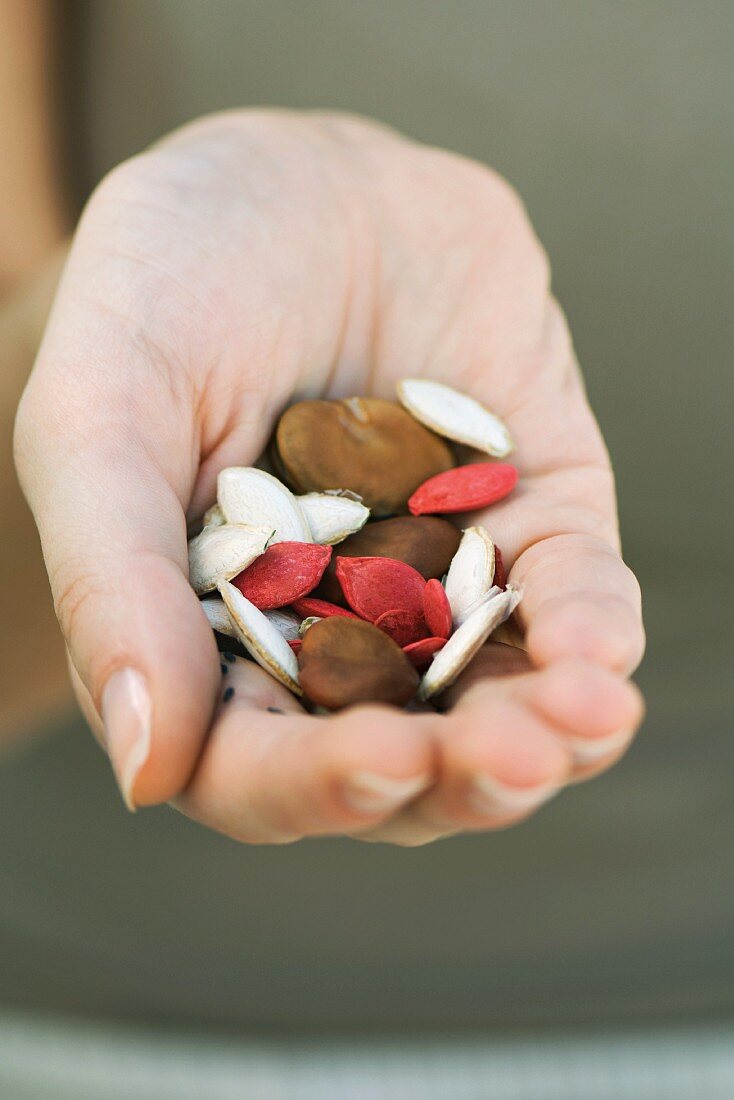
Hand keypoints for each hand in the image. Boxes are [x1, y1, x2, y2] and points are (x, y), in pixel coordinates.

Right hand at [14, 111, 644, 843]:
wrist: (292, 183)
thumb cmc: (166, 290)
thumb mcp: (105, 412)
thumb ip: (112, 580)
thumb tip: (144, 771)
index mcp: (212, 640)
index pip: (255, 766)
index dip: (314, 787)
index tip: (376, 766)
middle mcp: (332, 632)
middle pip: (398, 757)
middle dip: (456, 775)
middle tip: (507, 759)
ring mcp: (441, 579)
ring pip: (497, 699)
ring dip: (547, 733)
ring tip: (581, 722)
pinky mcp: (530, 512)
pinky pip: (570, 591)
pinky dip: (593, 623)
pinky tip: (603, 649)